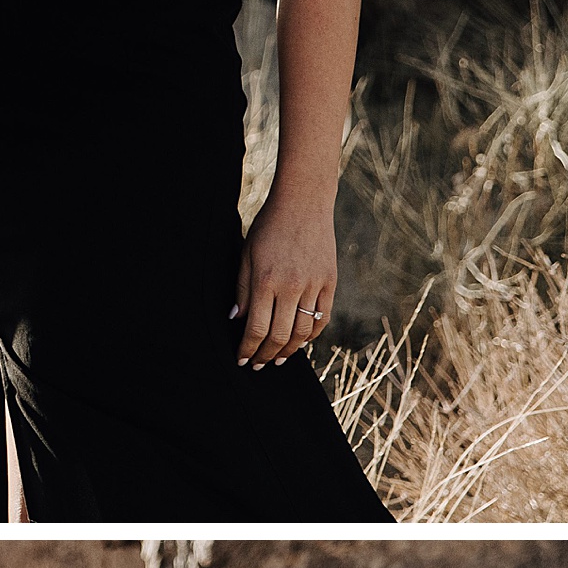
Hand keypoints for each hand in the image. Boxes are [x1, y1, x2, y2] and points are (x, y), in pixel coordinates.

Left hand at [234, 190, 338, 367]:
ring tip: (278, 358)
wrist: (303, 202)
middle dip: (266, 356)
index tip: (243, 360)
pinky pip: (322, 318)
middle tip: (259, 365)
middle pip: (279, 336)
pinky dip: (311, 335)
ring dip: (289, 350)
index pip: (256, 329)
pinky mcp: (330, 282)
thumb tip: (236, 320)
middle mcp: (291, 287)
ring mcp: (314, 285)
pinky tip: (300, 341)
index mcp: (266, 281)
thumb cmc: (269, 227)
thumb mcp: (247, 255)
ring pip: (303, 332)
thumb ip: (242, 290)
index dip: (248, 350)